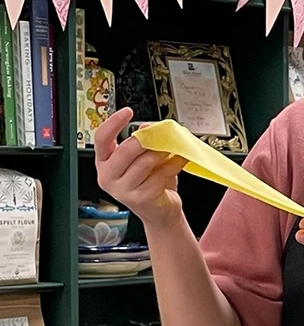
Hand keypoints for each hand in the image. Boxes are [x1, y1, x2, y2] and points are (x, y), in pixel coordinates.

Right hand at [95, 108, 187, 231]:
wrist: (160, 212)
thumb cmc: (150, 184)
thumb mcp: (142, 161)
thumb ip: (142, 146)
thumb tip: (152, 128)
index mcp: (104, 162)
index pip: (101, 138)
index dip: (113, 123)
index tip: (127, 112)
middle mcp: (108, 176)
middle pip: (126, 150)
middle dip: (146, 140)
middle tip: (160, 133)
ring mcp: (123, 189)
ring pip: (145, 162)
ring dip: (162, 151)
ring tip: (172, 146)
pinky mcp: (141, 198)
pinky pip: (160, 174)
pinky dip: (174, 164)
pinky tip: (180, 158)